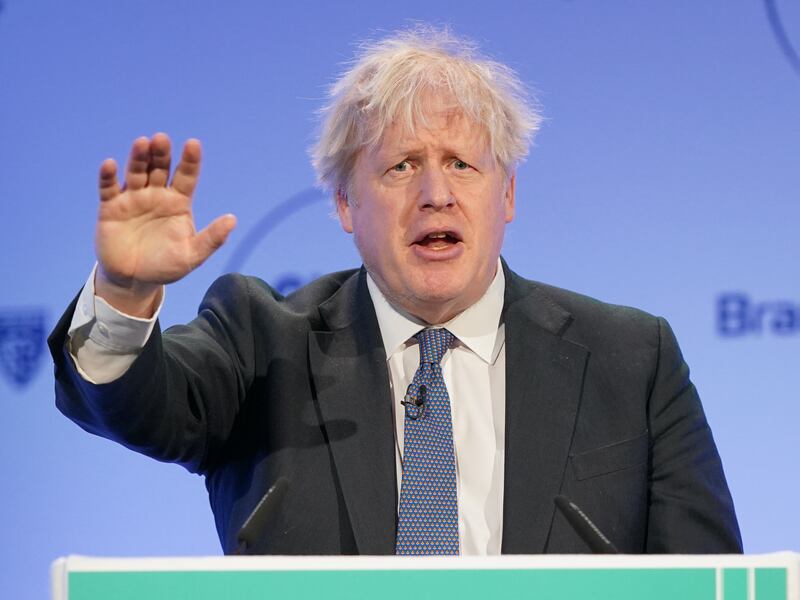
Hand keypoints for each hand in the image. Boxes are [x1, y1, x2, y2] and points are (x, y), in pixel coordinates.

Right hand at [94, 134, 235, 315]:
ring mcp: (133, 198)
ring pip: (136, 172)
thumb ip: (211, 239)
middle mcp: (156, 195)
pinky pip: (108, 188)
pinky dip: (108, 176)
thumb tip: (232, 220)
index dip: (190, 160)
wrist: (134, 280)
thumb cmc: (166, 265)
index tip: (193, 144)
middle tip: (162, 139)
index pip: (186, 176)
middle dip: (161, 153)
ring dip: (138, 158)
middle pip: (160, 168)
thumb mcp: (192, 255)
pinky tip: (110, 164)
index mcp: (178, 202)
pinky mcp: (111, 207)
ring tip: (142, 143)